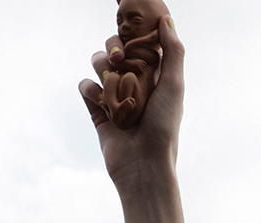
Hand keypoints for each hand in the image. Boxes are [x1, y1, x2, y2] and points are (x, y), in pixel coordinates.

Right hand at [78, 15, 184, 185]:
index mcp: (155, 76)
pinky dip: (91, 89)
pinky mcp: (98, 110)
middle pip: (115, 49)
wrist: (143, 164)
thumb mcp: (174, 86)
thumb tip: (166, 20)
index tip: (130, 32)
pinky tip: (102, 101)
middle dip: (114, 49)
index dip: (132, 35)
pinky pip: (86, 87)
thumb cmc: (164, 127)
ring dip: (102, 69)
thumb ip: (173, 52)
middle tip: (120, 60)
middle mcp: (134, 83)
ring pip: (98, 64)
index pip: (139, 44)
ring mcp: (115, 95)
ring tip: (113, 86)